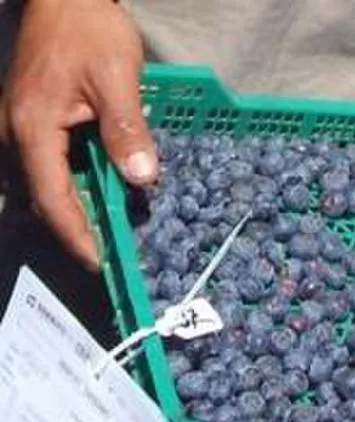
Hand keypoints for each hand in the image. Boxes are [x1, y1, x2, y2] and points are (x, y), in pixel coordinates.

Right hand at [0, 0, 156, 270]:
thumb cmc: (89, 31)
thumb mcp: (117, 77)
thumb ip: (128, 129)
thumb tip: (142, 178)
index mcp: (34, 128)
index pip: (53, 198)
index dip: (76, 235)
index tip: (100, 263)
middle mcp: (17, 134)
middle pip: (43, 199)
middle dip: (75, 232)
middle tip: (110, 257)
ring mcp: (19, 129)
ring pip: (43, 186)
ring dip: (73, 213)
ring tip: (106, 236)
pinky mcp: (30, 123)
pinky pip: (47, 168)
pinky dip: (70, 189)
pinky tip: (97, 197)